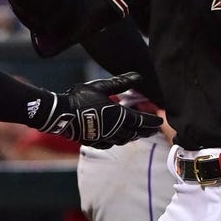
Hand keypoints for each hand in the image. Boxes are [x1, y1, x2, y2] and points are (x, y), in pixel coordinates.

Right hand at [32, 72, 161, 148]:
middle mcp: (114, 129)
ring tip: (138, 134)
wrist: (61, 114)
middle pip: (135, 133)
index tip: (160, 121)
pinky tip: (118, 139)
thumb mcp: (101, 86)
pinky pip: (110, 143)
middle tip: (153, 130)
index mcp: (118, 115)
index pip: (141, 120)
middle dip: (146, 131)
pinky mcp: (95, 141)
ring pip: (124, 140)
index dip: (152, 121)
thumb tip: (138, 76)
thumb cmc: (81, 98)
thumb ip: (121, 82)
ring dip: (133, 137)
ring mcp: (104, 137)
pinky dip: (118, 141)